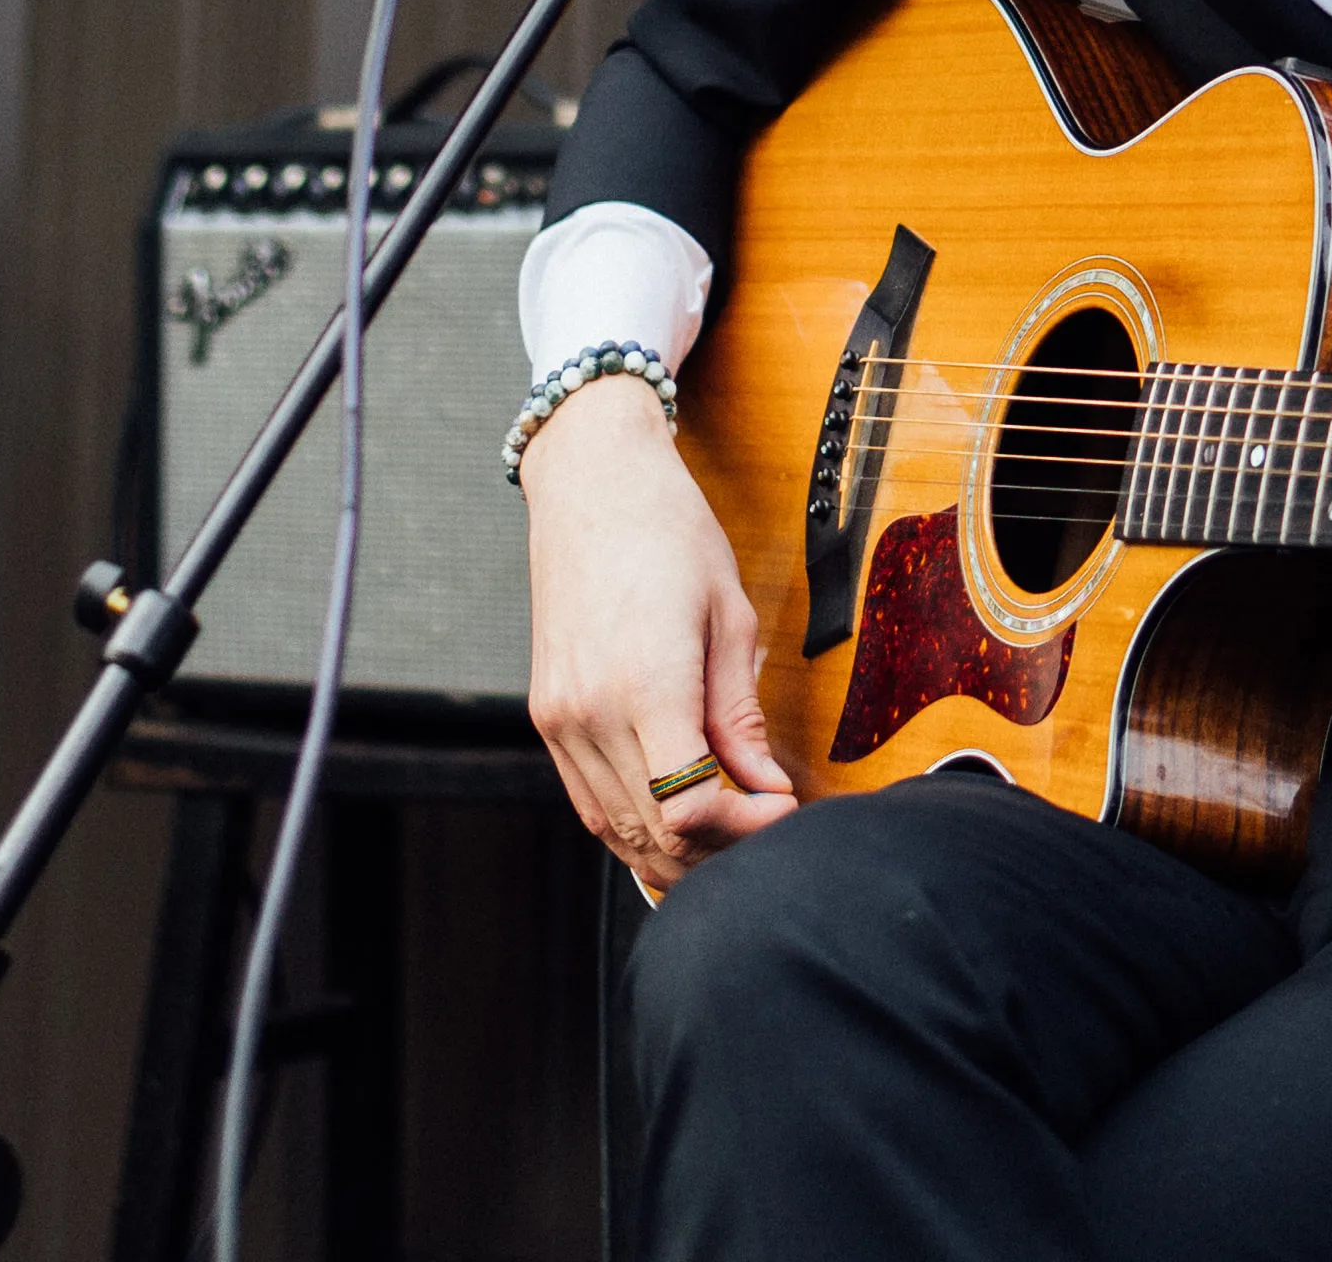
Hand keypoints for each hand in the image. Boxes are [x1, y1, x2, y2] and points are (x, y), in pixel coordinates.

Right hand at [518, 381, 795, 889]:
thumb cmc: (667, 530)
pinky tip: (676, 818)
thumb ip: (740, 715)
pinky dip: (634, 824)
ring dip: (676, 850)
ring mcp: (559, 720)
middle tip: (767, 827)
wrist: (591, 480)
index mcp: (643, 685)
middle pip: (654, 833)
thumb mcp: (727, 615)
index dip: (746, 828)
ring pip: (615, 830)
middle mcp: (588, 713)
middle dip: (719, 849)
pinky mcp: (546, 716)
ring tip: (730, 831)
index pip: (690, 808)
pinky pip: (588, 801)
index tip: (785, 808)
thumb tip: (766, 786)